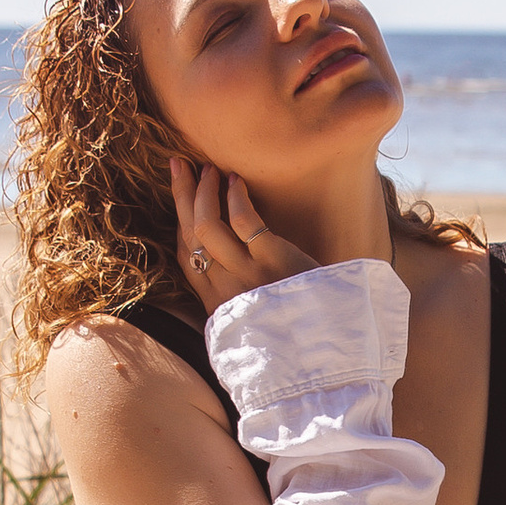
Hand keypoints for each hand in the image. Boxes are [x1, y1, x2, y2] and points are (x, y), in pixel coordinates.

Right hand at [169, 157, 315, 309]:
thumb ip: (240, 292)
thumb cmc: (297, 320)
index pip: (187, 255)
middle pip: (191, 234)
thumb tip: (228, 263)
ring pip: (207, 226)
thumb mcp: (256, 313)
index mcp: (218, 301)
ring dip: (204, 192)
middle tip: (178, 163)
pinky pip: (243, 221)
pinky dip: (235, 197)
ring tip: (209, 169)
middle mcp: (225, 287)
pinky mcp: (272, 260)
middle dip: (181, 195)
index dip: (180, 220)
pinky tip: (236, 181)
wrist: (327, 340)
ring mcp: (247, 274)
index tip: (182, 194)